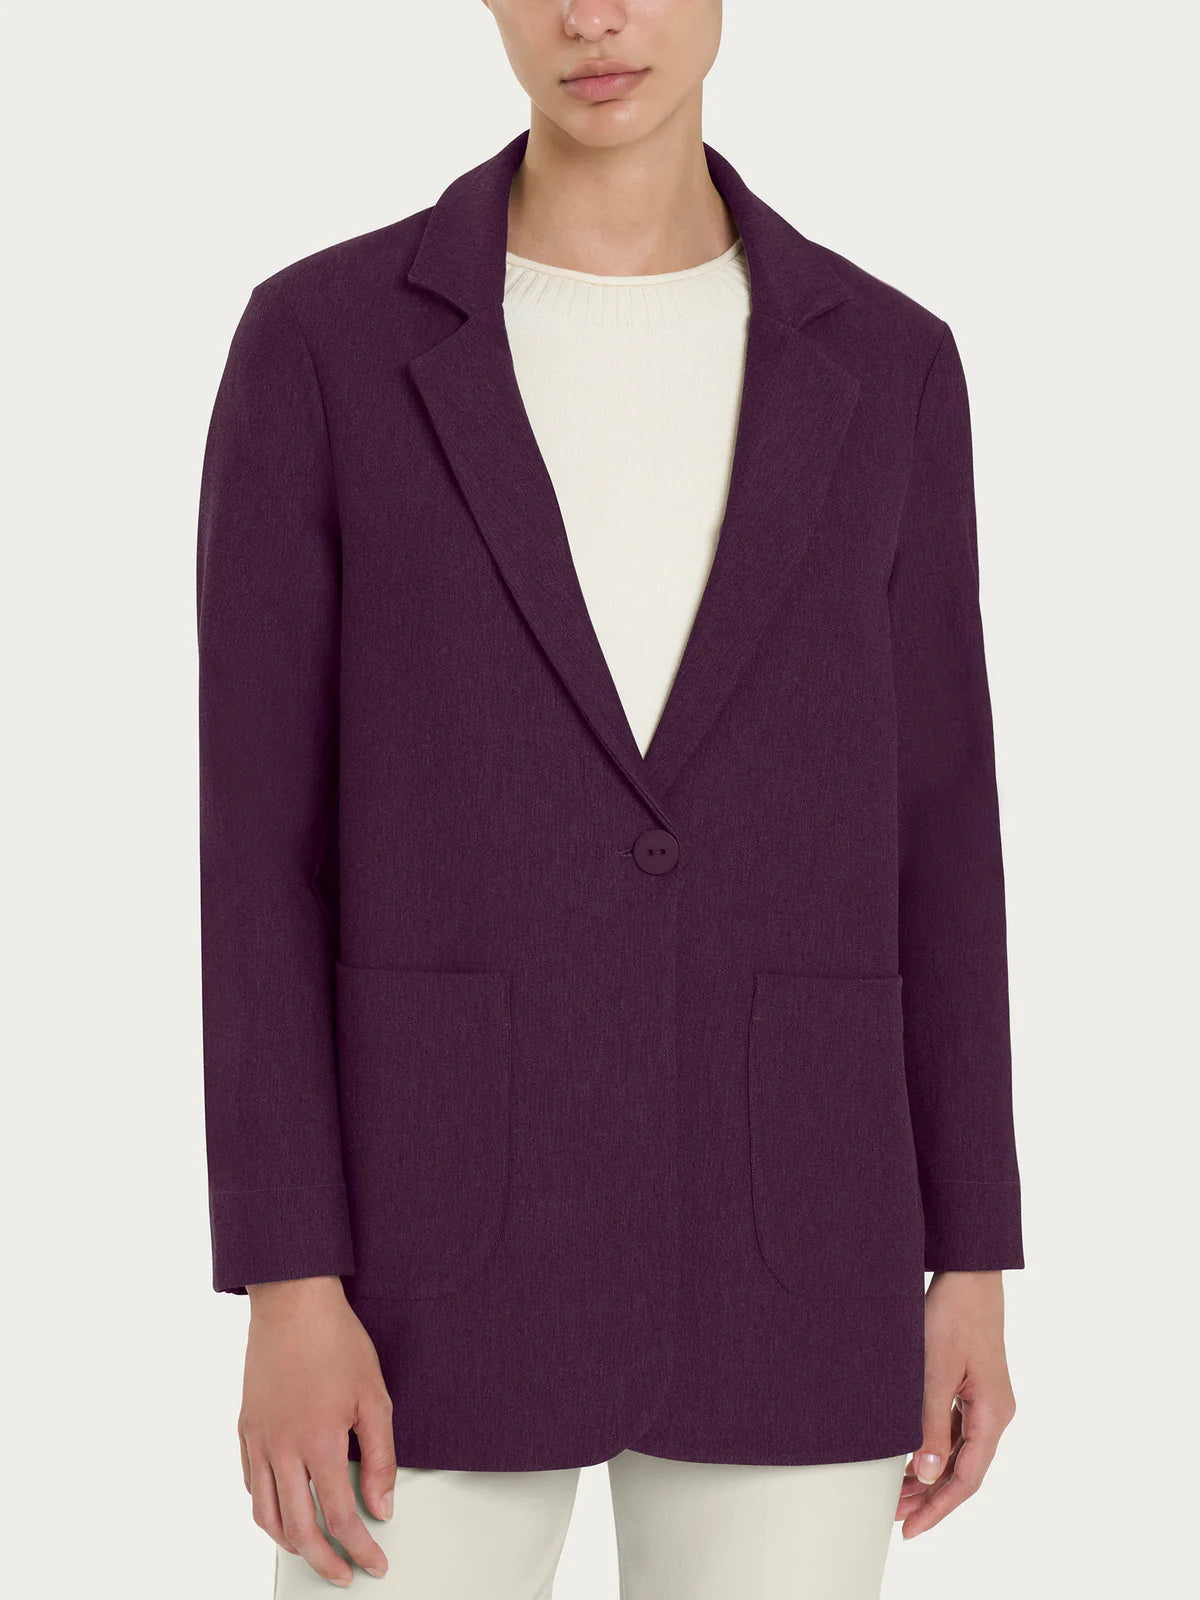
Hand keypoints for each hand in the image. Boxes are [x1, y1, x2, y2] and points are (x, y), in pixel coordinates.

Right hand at [239, 1275, 395, 1585]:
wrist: (293, 1302)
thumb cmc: (336, 1341)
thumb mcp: (374, 1397)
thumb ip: (379, 1457)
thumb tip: (381, 1505)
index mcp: (318, 1441)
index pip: (339, 1516)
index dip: (359, 1547)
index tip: (373, 1563)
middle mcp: (281, 1447)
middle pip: (299, 1529)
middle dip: (324, 1561)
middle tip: (344, 1573)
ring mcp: (258, 1440)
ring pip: (266, 1515)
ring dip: (291, 1542)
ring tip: (314, 1550)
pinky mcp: (245, 1429)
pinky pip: (249, 1485)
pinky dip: (266, 1509)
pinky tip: (284, 1509)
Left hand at [897, 1270, 1015, 1538]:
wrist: (968, 1273)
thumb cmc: (953, 1315)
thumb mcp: (934, 1371)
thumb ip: (931, 1424)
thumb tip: (928, 1475)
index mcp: (992, 1415)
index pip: (966, 1479)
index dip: (938, 1508)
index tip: (909, 1529)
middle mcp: (994, 1413)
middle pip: (964, 1470)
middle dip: (929, 1497)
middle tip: (893, 1517)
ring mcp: (984, 1400)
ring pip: (958, 1451)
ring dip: (929, 1473)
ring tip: (894, 1492)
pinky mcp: (972, 1386)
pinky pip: (954, 1429)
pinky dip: (933, 1446)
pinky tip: (909, 1454)